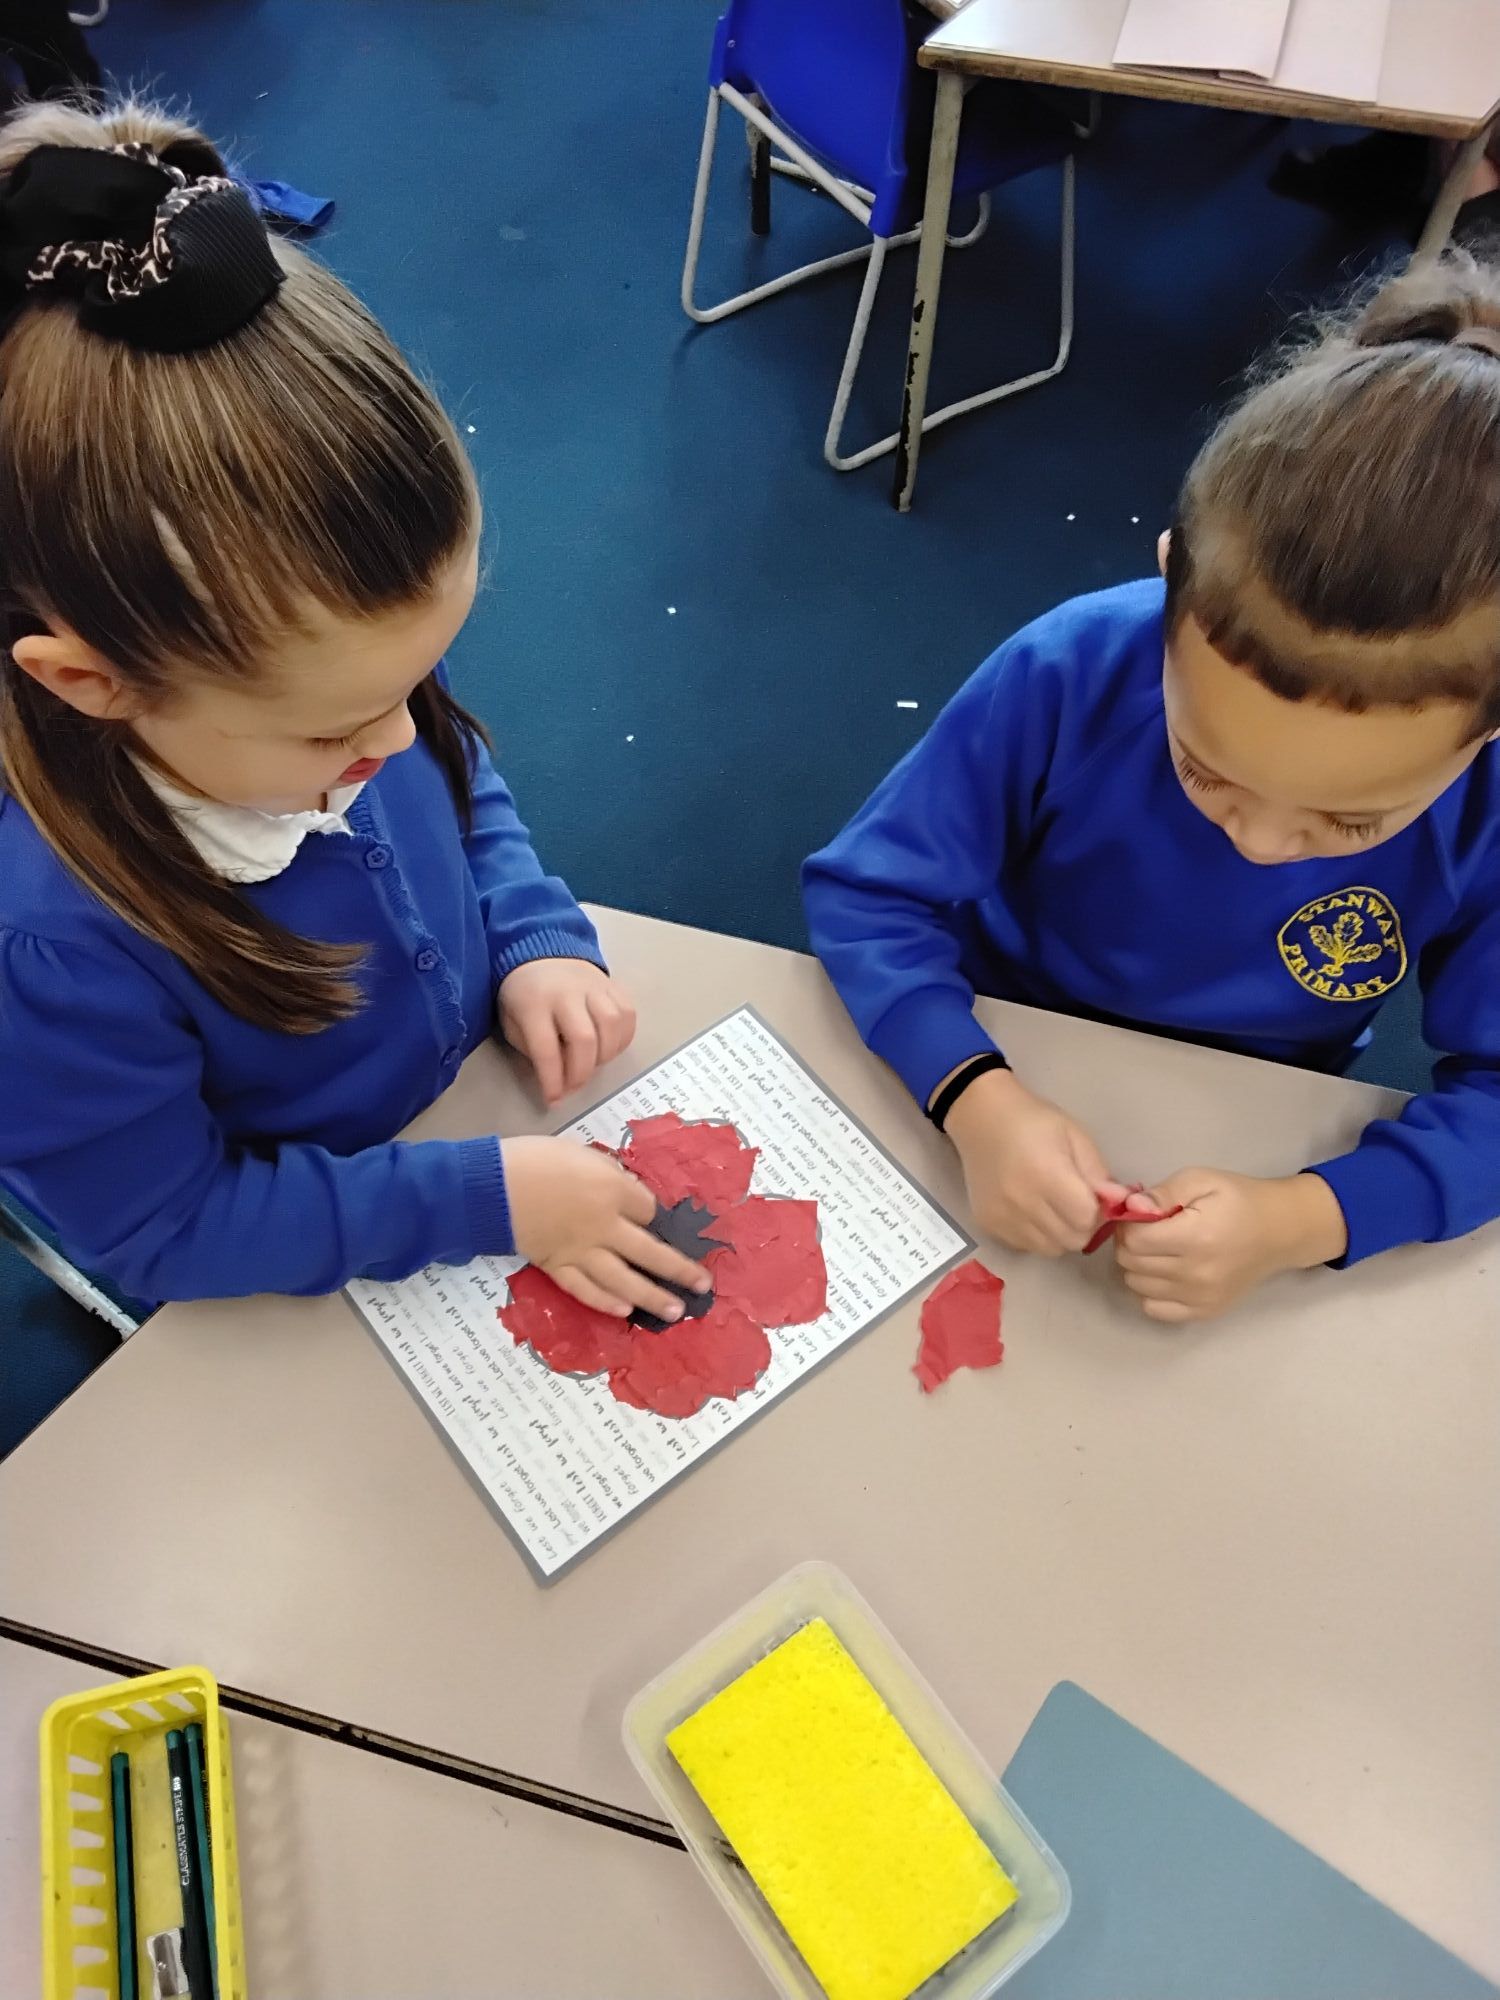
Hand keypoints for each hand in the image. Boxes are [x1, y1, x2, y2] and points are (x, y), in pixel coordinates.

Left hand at [497, 960, 635, 1105]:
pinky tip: (609, 1048)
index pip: (546, 1048)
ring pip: (611, 1025)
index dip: (552, 1080)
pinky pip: (627, 1014)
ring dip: (605, 1055)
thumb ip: (532, 1049)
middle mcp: (566, 992)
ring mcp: (593, 986)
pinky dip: (622, 1039)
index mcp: (534, 1003)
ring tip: (592, 1064)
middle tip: (574, 1087)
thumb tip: (559, 1079)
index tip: (553, 1099)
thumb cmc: (523, 994)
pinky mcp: (612, 984)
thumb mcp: (513, 1021)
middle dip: (581, 1072)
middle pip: (584, 1038)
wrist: (542, 950)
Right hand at [502, 1135, 711, 1319]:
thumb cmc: (535, 1160)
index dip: (653, 1214)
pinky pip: (585, 1290)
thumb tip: (628, 1191)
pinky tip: (625, 1311)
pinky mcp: (557, 1267)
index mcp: (612, 1190)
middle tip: (702, 1285)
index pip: (648, 1209)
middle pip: (650, 1251)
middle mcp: (604, 1226)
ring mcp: (581, 1252)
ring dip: (652, 1297)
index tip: (652, 1217)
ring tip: (676, 1311)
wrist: (490, 1187)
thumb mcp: (581, 1153)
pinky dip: (605, 1302)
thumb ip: (609, 1174)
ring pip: (624, 1280)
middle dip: (679, 1269)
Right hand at [944, 1068, 1128, 1255]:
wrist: (981, 1118)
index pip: (1086, 1219)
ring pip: (1050, 1249)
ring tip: (1053, 1208)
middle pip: (1071, 1240)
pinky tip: (1031, 1210)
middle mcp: (1022, 1202)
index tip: (1094, 1198)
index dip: (1097, 1212)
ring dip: (1060, 1234)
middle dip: (1082, 1226)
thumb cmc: (1034, 1121)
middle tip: (1076, 1203)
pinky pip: (1026, 1246)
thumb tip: (1119, 1204)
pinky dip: (1036, 1235)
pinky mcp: (988, 1225)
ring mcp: (1002, 1217)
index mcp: (1047, 1174)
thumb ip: (1098, 1174)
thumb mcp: (1075, 1136)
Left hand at [1114, 1168, 1347, 1322]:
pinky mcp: (1205, 1312)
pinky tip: (1164, 1273)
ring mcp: (1201, 1298)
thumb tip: (1130, 1206)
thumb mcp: (1201, 1180)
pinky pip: (1155, 1309)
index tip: (1141, 1214)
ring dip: (1138, 1266)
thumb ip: (1163, 1193)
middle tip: (1148, 1229)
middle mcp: (1196, 1274)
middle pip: (1132, 1264)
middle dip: (1130, 1243)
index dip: (1129, 1224)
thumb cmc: (1238, 1200)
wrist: (1280, 1231)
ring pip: (1137, 1286)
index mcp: (1196, 1238)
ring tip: (1159, 1249)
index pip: (1134, 1240)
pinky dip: (1150, 1291)